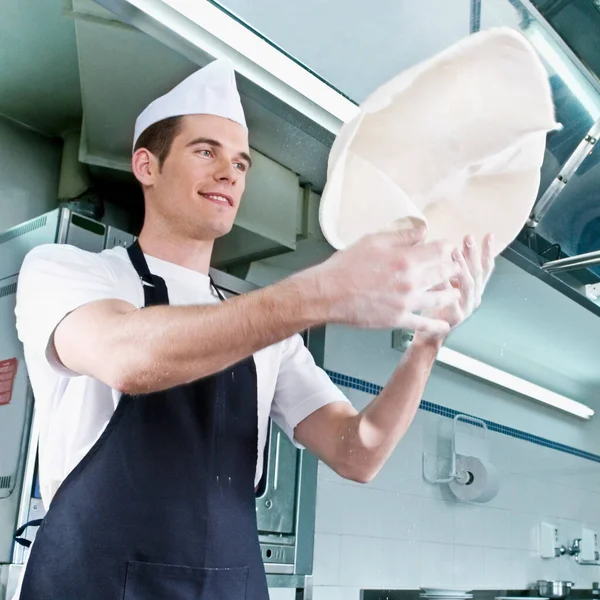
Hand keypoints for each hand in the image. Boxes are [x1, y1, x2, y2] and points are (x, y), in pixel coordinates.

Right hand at [312, 227, 461, 336]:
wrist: (328, 294)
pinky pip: (423, 324)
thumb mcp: (373, 241)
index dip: (448, 247)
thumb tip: (423, 232)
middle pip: (444, 273)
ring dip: (451, 294)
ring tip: (456, 292)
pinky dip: (436, 325)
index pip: (440, 251)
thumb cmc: (346, 266)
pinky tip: (445, 323)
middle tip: (457, 267)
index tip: (450, 247)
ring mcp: (406, 302)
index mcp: (406, 259)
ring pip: (439, 298)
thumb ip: (401, 237)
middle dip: (453, 269)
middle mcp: (411, 281)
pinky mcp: (398, 320)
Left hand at [414, 233, 494, 343]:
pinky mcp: (456, 316)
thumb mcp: (447, 284)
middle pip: (477, 272)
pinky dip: (447, 286)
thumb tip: (448, 245)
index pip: (485, 267)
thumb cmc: (436, 307)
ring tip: (455, 252)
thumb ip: (451, 268)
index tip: (489, 235)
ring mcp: (467, 307)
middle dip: (474, 253)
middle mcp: (474, 297)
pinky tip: (440, 275)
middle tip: (468, 238)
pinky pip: (452, 298)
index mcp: (474, 288)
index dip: (488, 251)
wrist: (430, 334)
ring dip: (464, 266)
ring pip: (469, 284)